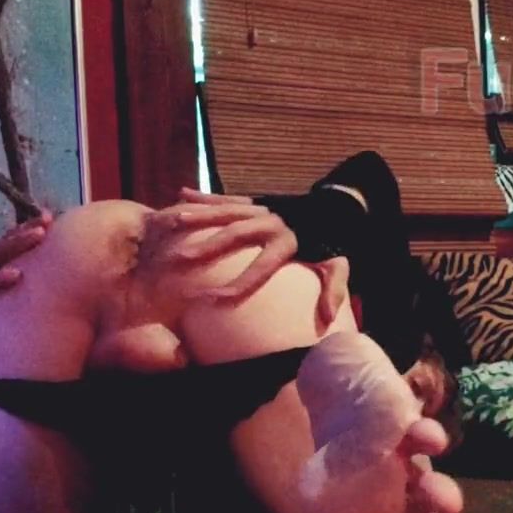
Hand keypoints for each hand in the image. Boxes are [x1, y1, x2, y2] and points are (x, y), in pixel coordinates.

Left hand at [0, 210, 52, 354]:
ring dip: (27, 230)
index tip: (18, 276)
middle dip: (16, 243)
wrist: (8, 314)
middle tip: (39, 236)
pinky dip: (34, 225)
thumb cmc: (1, 325)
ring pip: (7, 239)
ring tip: (48, 223)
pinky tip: (50, 217)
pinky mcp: (11, 248)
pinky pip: (20, 234)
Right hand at [175, 188, 347, 324]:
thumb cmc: (333, 242)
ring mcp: (262, 208)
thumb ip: (334, 289)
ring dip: (199, 216)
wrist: (339, 205)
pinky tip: (181, 194)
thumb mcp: (338, 264)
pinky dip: (204, 196)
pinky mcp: (256, 200)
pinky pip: (226, 198)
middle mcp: (272, 222)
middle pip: (236, 234)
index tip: (215, 300)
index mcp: (289, 241)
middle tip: (179, 260)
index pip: (262, 266)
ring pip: (226, 211)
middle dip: (207, 247)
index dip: (240, 283)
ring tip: (173, 224)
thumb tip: (326, 319)